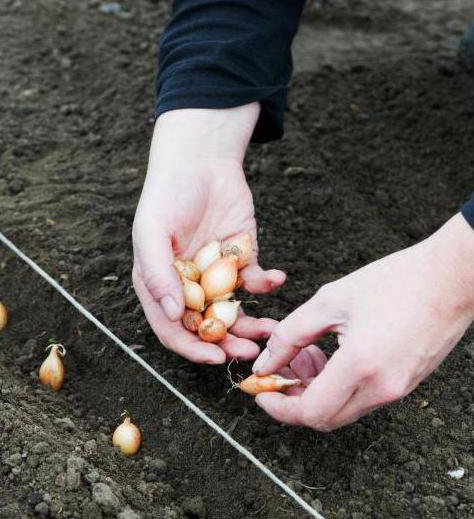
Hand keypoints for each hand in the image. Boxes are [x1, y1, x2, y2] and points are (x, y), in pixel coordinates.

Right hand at [132, 105, 285, 363]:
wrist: (202, 159)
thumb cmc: (168, 193)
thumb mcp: (152, 231)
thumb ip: (156, 273)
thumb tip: (173, 314)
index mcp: (160, 285)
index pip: (172, 329)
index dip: (192, 348)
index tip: (216, 358)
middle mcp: (188, 286)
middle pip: (207, 326)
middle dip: (228, 342)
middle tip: (251, 352)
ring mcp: (217, 274)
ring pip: (235, 312)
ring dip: (252, 324)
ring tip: (272, 330)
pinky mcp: (242, 259)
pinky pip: (255, 281)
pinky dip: (267, 284)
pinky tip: (275, 278)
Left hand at [252, 214, 473, 429]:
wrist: (452, 278)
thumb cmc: (394, 281)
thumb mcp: (331, 300)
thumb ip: (290, 335)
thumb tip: (265, 363)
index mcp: (361, 366)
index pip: (310, 412)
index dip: (279, 407)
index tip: (260, 390)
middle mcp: (382, 388)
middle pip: (326, 417)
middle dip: (295, 398)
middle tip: (283, 367)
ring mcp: (399, 390)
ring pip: (345, 408)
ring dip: (318, 390)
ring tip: (309, 352)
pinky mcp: (408, 384)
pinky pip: (365, 398)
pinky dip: (340, 386)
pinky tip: (333, 354)